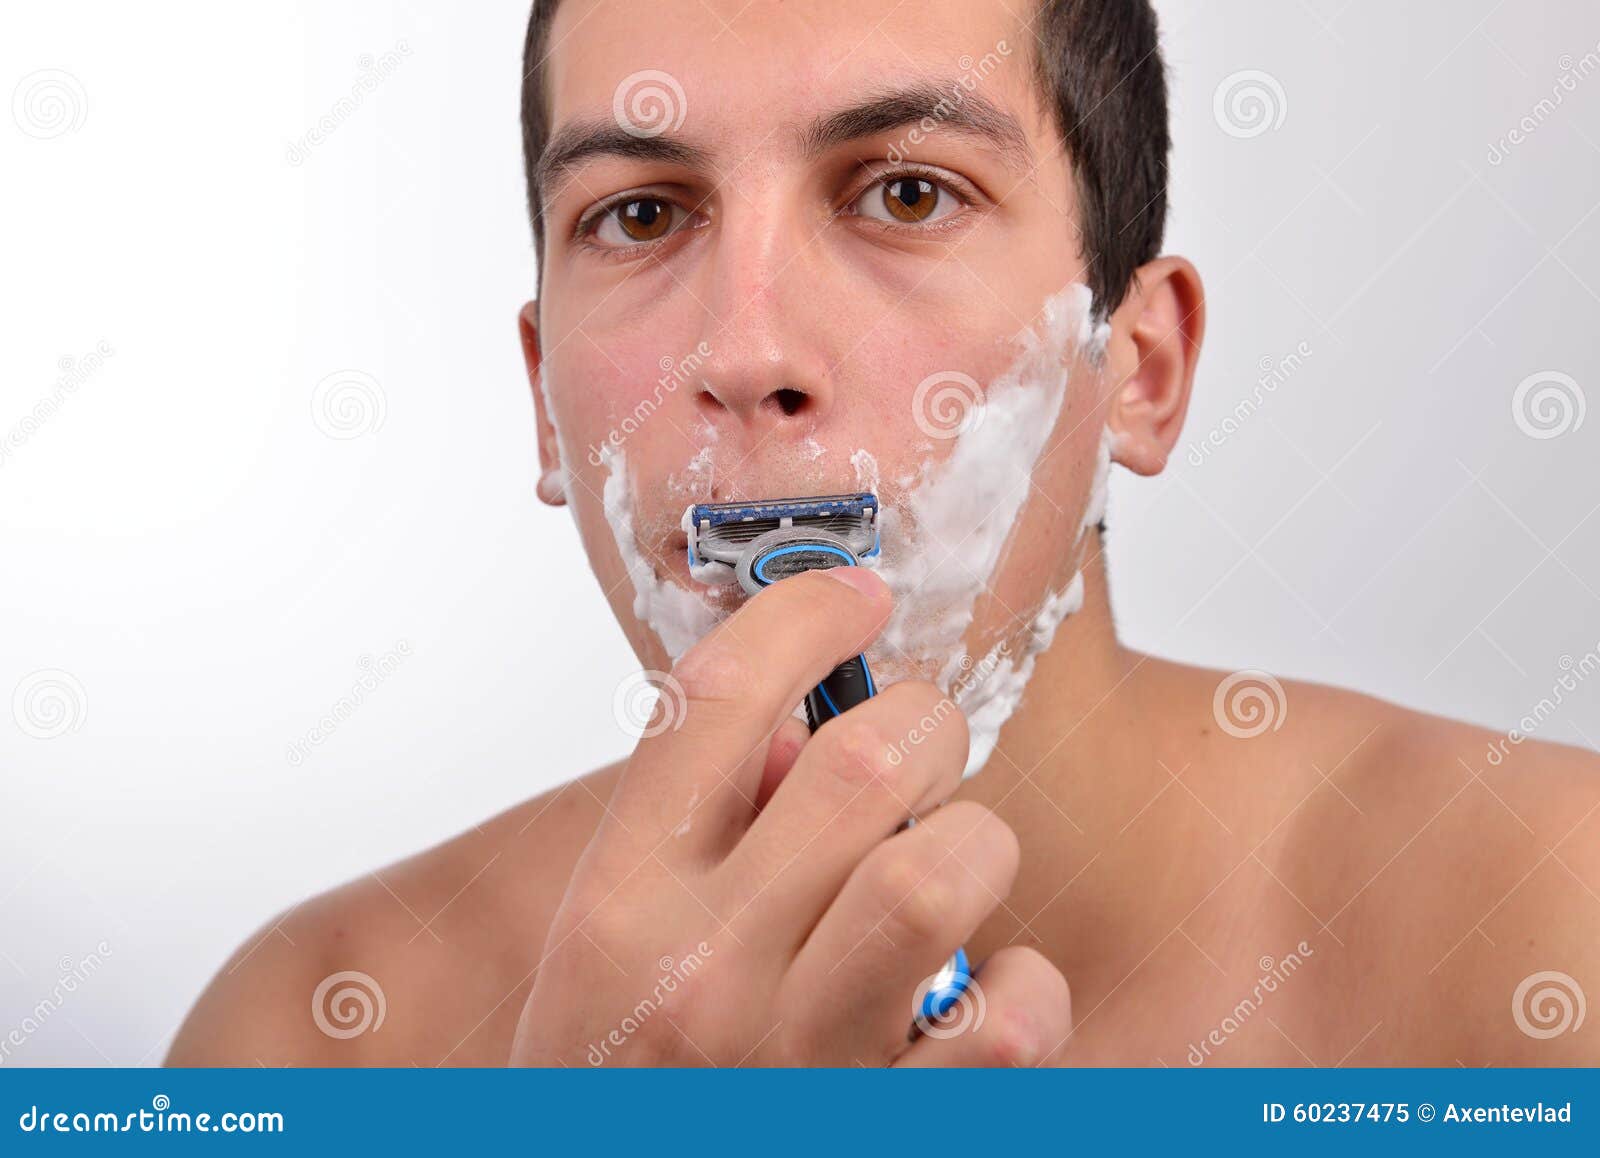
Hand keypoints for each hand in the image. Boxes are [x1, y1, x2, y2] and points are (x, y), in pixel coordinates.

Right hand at [510, 566, 1070, 1065]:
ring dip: (975, 841)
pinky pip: (1010, 1017)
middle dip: (922, 722)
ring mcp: (799, 1061)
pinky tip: (987, 992)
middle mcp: (701, 973)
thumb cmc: (616, 1084)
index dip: (803, 615)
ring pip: (943, 868)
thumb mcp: (606, 951)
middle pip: (861, 761)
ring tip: (954, 862)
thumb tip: (806, 735)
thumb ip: (691, 829)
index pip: (713, 699)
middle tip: (921, 745)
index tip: (854, 594)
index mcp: (617, 904)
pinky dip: (1025, 986)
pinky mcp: (889, 1125)